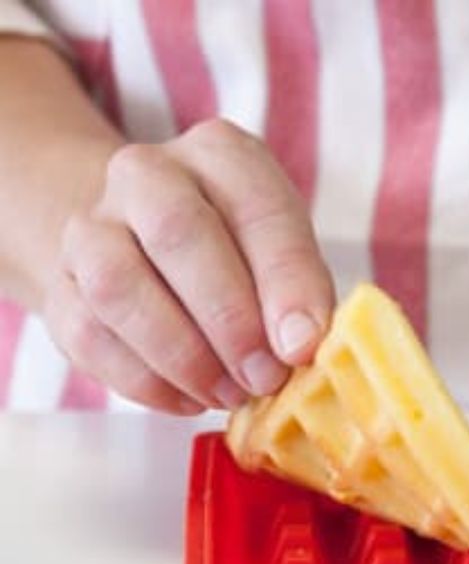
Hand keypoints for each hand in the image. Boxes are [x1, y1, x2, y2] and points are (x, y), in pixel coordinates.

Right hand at [42, 119, 334, 413]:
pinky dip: (145, 381)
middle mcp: (147, 175)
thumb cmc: (240, 256)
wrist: (146, 249)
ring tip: (229, 394)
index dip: (284, 283)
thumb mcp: (287, 257)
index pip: (256, 207)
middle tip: (265, 379)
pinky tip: (189, 399)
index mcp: (221, 156)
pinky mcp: (62, 286)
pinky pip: (89, 335)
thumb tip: (302, 344)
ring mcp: (92, 227)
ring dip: (182, 355)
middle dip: (229, 321)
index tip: (303, 346)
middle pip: (176, 233)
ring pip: (118, 286)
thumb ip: (301, 292)